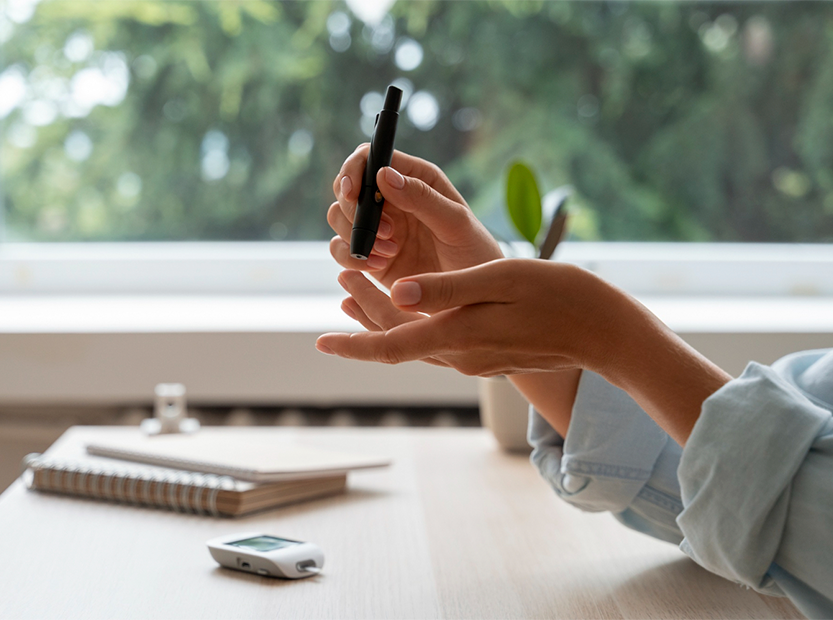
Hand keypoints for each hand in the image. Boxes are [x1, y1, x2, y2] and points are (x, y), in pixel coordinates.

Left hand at [318, 259, 628, 376]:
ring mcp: (476, 359)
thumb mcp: (500, 280)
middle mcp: (461, 356)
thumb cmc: (558, 295)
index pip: (391, 345)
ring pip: (415, 343)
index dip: (353, 344)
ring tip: (356, 292)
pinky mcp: (488, 355)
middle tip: (340, 278)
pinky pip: (437, 344)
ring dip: (383, 321)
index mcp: (459, 336)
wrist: (603, 331)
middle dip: (362, 318)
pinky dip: (412, 326)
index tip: (320, 341)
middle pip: (398, 342)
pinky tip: (408, 306)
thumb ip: (446, 290)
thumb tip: (398, 294)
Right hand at [328, 145, 501, 289]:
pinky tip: (379, 265)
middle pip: (347, 188)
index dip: (354, 169)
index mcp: (416, 179)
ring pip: (339, 218)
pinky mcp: (370, 256)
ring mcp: (379, 228)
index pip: (371, 157)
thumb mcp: (456, 223)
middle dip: (354, 209)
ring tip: (390, 252)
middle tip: (385, 232)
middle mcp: (392, 199)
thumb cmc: (475, 253)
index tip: (353, 191)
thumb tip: (383, 174)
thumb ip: (422, 198)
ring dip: (356, 234)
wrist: (475, 299)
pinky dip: (352, 257)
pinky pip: (342, 249)